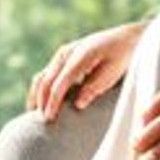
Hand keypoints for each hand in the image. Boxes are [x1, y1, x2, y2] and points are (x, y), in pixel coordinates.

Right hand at [28, 20, 145, 119]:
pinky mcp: (63, 56)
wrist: (126, 38)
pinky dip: (42, 87)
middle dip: (41, 101)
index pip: (59, 84)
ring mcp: (63, 53)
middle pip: (45, 80)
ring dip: (37, 94)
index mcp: (79, 57)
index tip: (49, 119)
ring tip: (33, 112)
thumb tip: (77, 104)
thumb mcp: (112, 73)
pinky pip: (47, 73)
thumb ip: (94, 88)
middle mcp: (66, 53)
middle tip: (40, 121)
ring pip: (42, 76)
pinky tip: (42, 100)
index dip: (53, 102)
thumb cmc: (122, 57)